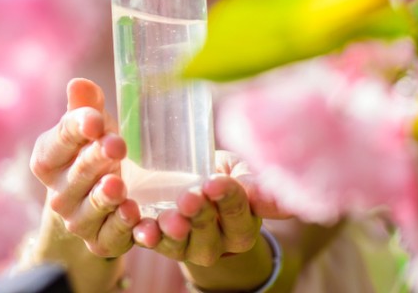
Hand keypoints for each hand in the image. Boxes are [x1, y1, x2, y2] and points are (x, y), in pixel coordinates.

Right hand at [30, 78, 140, 256]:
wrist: (98, 204)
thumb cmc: (94, 153)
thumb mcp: (93, 128)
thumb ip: (86, 107)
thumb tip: (79, 83)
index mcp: (49, 158)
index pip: (60, 140)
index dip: (76, 129)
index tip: (95, 120)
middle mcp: (58, 193)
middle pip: (77, 174)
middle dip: (96, 159)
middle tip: (117, 145)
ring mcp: (77, 220)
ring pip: (90, 208)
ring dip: (105, 197)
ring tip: (119, 184)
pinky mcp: (100, 242)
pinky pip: (110, 237)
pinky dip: (122, 227)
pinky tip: (135, 214)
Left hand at [131, 151, 291, 265]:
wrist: (196, 181)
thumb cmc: (224, 174)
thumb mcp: (240, 170)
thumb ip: (253, 181)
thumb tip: (275, 188)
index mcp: (244, 224)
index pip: (238, 211)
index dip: (228, 197)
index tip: (215, 182)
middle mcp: (220, 242)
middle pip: (209, 232)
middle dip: (199, 214)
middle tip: (189, 197)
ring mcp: (190, 247)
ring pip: (181, 244)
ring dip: (172, 231)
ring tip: (167, 219)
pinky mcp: (164, 245)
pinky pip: (155, 245)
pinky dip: (147, 236)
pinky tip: (142, 228)